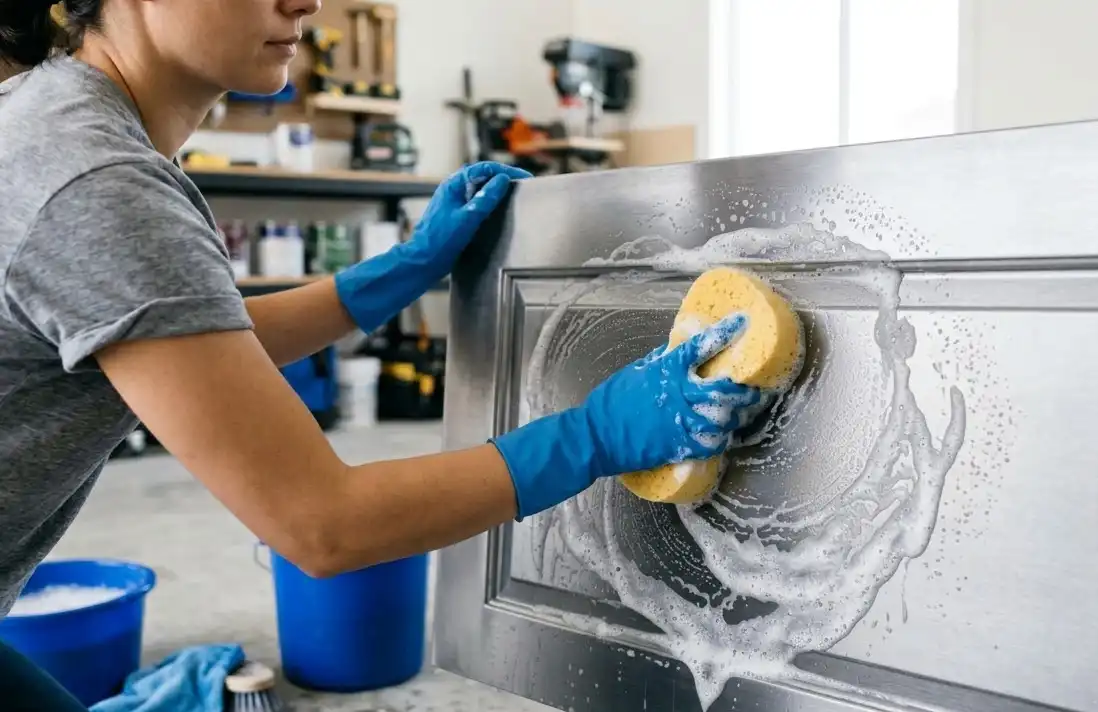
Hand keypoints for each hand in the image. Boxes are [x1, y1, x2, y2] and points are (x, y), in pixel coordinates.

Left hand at [334, 161, 532, 332]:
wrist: (423, 261)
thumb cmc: (440, 241)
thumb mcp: (468, 218)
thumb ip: (486, 199)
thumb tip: (502, 180)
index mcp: (453, 185)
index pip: (484, 168)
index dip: (505, 170)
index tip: (523, 177)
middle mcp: (453, 190)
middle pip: (482, 176)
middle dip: (503, 178)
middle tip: (521, 185)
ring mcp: (454, 202)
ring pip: (479, 189)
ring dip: (496, 190)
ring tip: (514, 196)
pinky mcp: (456, 215)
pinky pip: (476, 202)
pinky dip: (489, 203)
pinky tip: (498, 211)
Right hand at [491, 314, 760, 517]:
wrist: (596, 436)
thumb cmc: (613, 401)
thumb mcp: (637, 371)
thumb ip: (663, 360)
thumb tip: (683, 347)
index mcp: (667, 370)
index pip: (702, 345)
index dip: (725, 333)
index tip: (742, 323)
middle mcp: (680, 394)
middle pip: (725, 387)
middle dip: (746, 387)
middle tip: (759, 386)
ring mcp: (682, 422)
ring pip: (725, 416)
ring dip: (741, 413)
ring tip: (750, 410)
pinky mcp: (681, 445)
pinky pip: (713, 441)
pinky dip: (726, 436)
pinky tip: (732, 432)